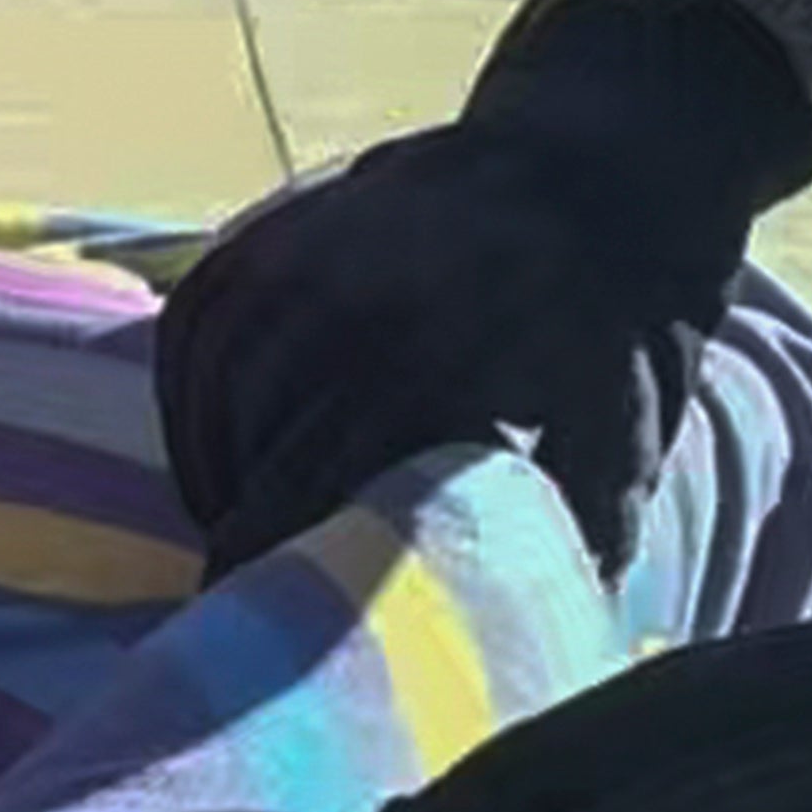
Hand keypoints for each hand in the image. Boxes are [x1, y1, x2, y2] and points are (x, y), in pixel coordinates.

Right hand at [153, 0, 811, 578]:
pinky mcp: (266, 234)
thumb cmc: (617, 321)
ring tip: (239, 523)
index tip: (254, 629)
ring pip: (211, 398)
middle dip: (242, 534)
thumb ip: (568, 537)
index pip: (304, 496)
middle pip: (248, 458)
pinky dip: (191, 400)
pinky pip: (190, 335)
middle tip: (244, 596)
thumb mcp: (621, 435)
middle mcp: (345, 307)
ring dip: (215, 471)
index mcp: (434, 367)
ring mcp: (296, 260)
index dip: (268, 572)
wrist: (600, 160)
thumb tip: (533, 651)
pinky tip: (218, 447)